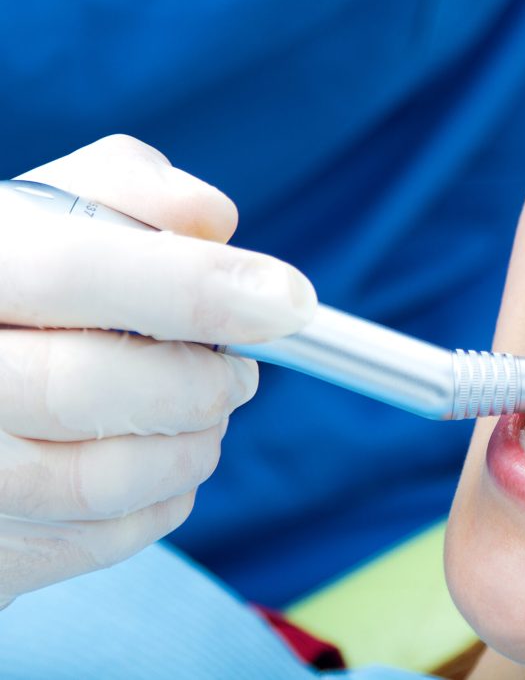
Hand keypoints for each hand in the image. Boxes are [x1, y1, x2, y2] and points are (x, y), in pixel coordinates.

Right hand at [0, 135, 316, 606]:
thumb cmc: (18, 289)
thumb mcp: (49, 213)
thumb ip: (127, 192)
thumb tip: (215, 222)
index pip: (74, 273)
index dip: (195, 289)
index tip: (290, 303)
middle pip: (85, 390)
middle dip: (199, 383)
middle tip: (242, 372)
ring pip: (97, 482)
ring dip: (190, 448)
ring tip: (206, 414)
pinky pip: (100, 540)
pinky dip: (163, 499)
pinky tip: (162, 458)